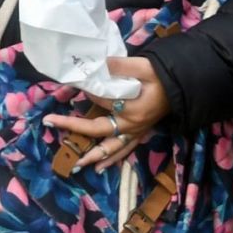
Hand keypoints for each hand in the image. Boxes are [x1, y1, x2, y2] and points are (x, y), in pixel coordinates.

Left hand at [44, 58, 171, 170]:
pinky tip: (101, 168)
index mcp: (132, 109)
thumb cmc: (162, 76)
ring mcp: (136, 131)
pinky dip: (112, 159)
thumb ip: (120, 66)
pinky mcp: (139, 133)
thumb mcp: (144, 67)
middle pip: (98, 129)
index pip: (101, 101)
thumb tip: (99, 65)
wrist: (183, 86)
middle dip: (73, 126)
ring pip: (111, 148)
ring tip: (74, 164)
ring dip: (92, 155)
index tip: (77, 83)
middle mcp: (132, 125)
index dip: (88, 93)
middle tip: (49, 122)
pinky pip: (124, 150)